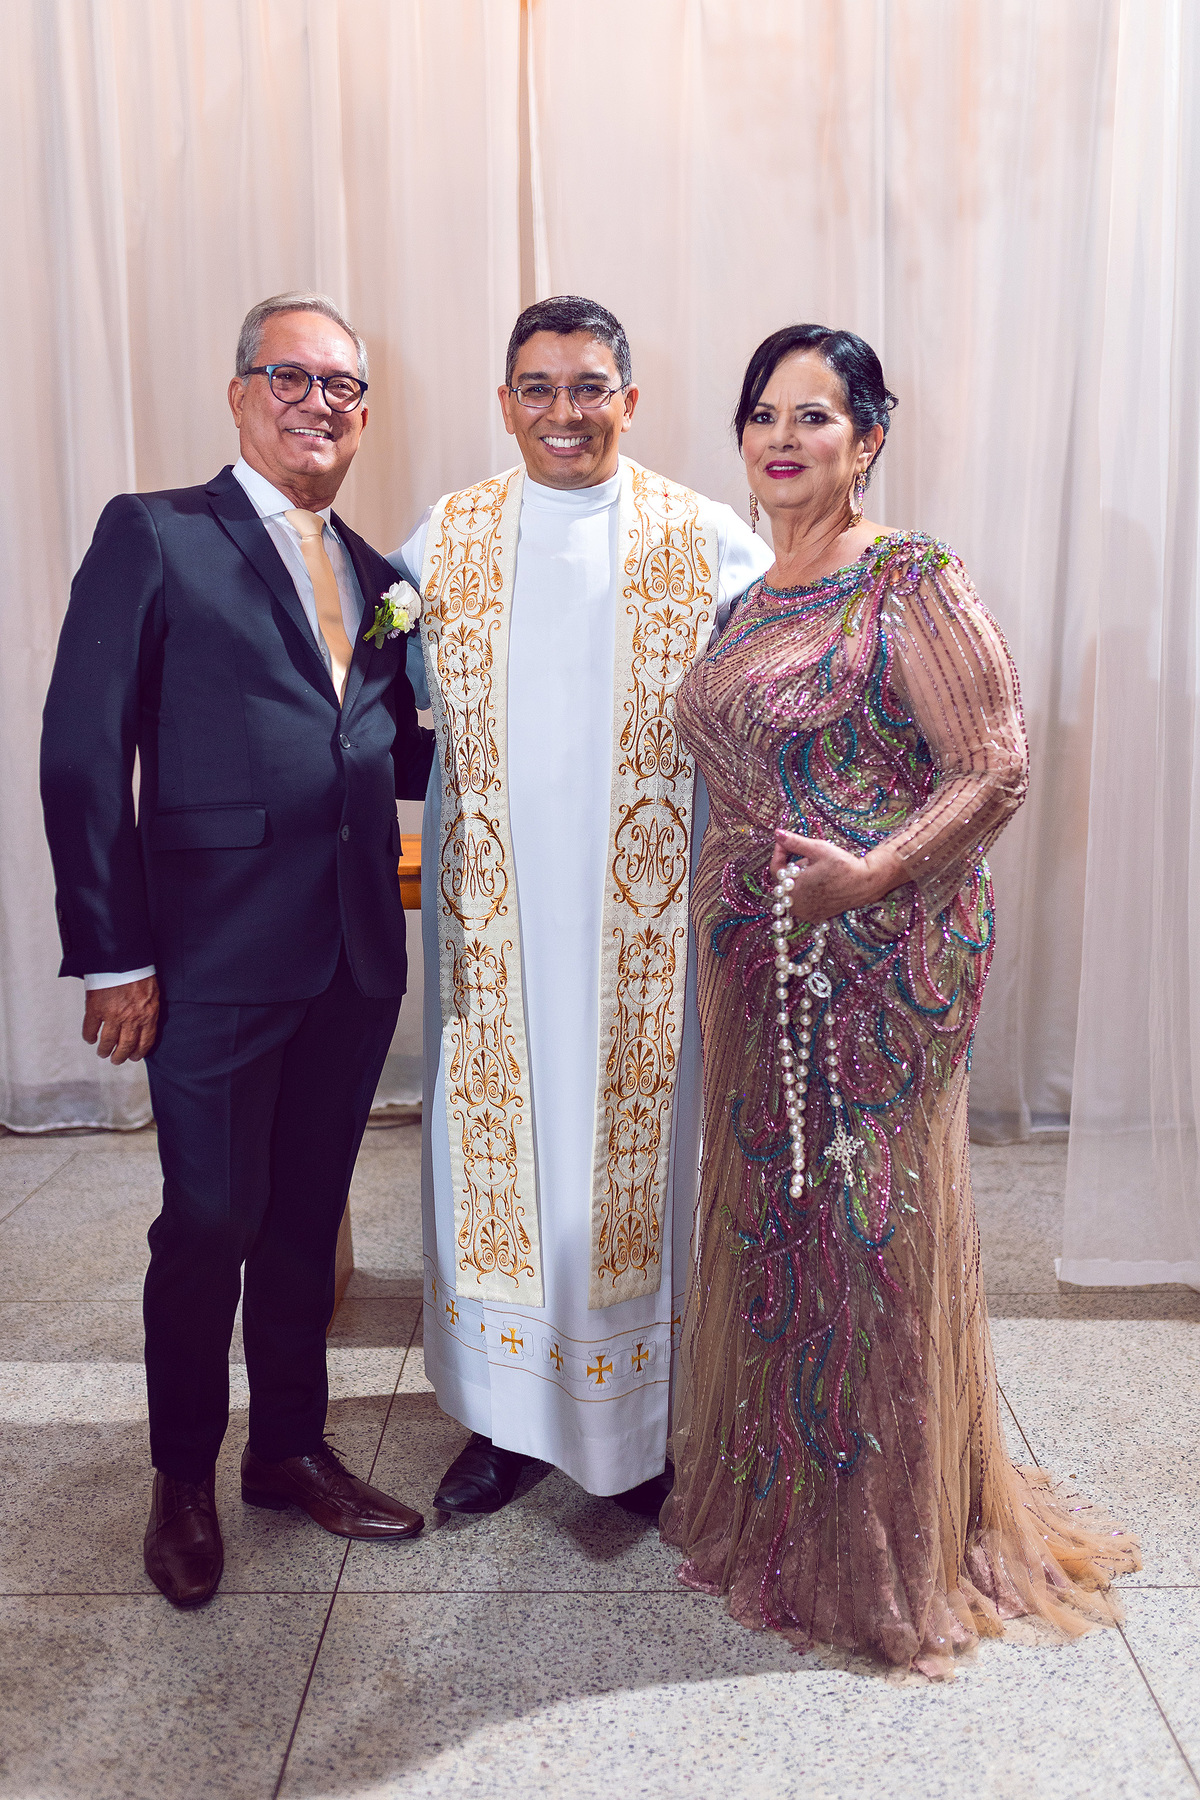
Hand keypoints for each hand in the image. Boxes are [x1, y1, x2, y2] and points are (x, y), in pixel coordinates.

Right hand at [82, 976, 159, 1063]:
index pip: (145, 1041)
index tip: (134, 1057)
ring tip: (103, 1053)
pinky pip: (90, 1029)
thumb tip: (146, 1024)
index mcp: (148, 1014)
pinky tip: (90, 1039)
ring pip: (107, 1041)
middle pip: (125, 1046)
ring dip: (104, 1050)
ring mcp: (112, 1015)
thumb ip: (150, 1010)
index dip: (139, 1052)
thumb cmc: (139, 971)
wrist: (122, 957)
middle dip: (120, 1056)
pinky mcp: (96, 1009)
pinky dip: (89, 1036)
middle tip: (116, 1060)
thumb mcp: (153, 992)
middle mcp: (131, 1019)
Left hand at [769, 831, 905, 924]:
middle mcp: (796, 906)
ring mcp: (806, 913)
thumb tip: (777, 833)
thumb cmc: (843, 865)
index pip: (776, 869)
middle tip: (809, 856)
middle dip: (793, 867)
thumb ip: (794, 842)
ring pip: (794, 891)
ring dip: (800, 878)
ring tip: (818, 868)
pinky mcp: (816, 917)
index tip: (786, 842)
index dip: (780, 853)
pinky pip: (804, 900)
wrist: (866, 882)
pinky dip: (808, 890)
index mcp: (793, 890)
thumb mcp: (817, 849)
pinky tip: (822, 881)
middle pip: (785, 881)